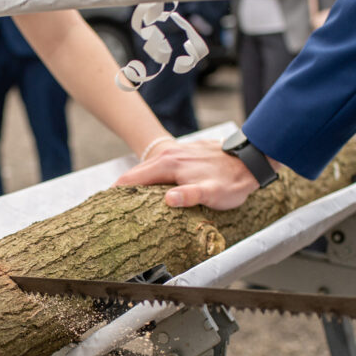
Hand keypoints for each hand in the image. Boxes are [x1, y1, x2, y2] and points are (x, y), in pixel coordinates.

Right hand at [115, 139, 266, 209]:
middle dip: (123, 186)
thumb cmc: (231, 181)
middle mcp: (169, 155)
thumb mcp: (212, 194)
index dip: (117, 191)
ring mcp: (177, 152)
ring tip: (127, 196)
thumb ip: (190, 196)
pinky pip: (161, 165)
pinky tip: (153, 184)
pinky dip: (151, 174)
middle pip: (137, 172)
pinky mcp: (185, 153)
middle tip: (111, 203)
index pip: (134, 178)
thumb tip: (169, 199)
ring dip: (136, 180)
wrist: (250, 160)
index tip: (104, 203)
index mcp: (169, 165)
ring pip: (149, 166)